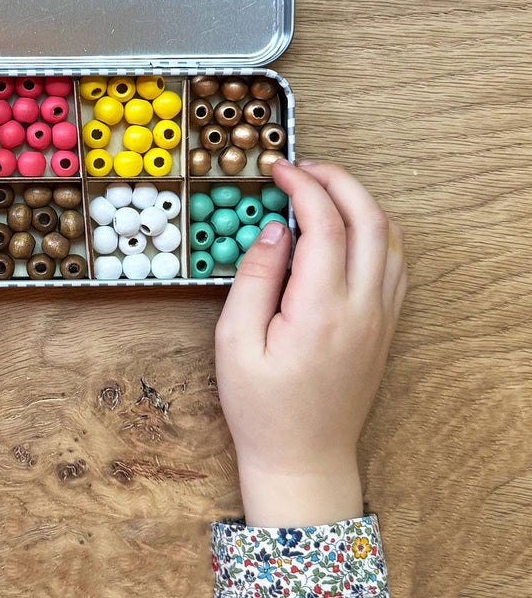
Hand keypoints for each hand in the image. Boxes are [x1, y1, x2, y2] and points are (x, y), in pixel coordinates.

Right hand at [215, 160, 404, 526]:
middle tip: (301, 168)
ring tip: (320, 189)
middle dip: (337, 180)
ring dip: (359, 202)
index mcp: (321, 310)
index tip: (278, 170)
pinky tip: (345, 227)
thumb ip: (255, 278)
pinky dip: (374, 230)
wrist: (304, 459)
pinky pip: (394, 263)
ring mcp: (381, 318)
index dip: (303, 186)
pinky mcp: (385, 327)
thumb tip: (277, 228)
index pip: (325, 225)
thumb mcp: (234, 341)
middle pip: (369, 220)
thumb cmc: (261, 406)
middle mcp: (363, 309)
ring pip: (390, 238)